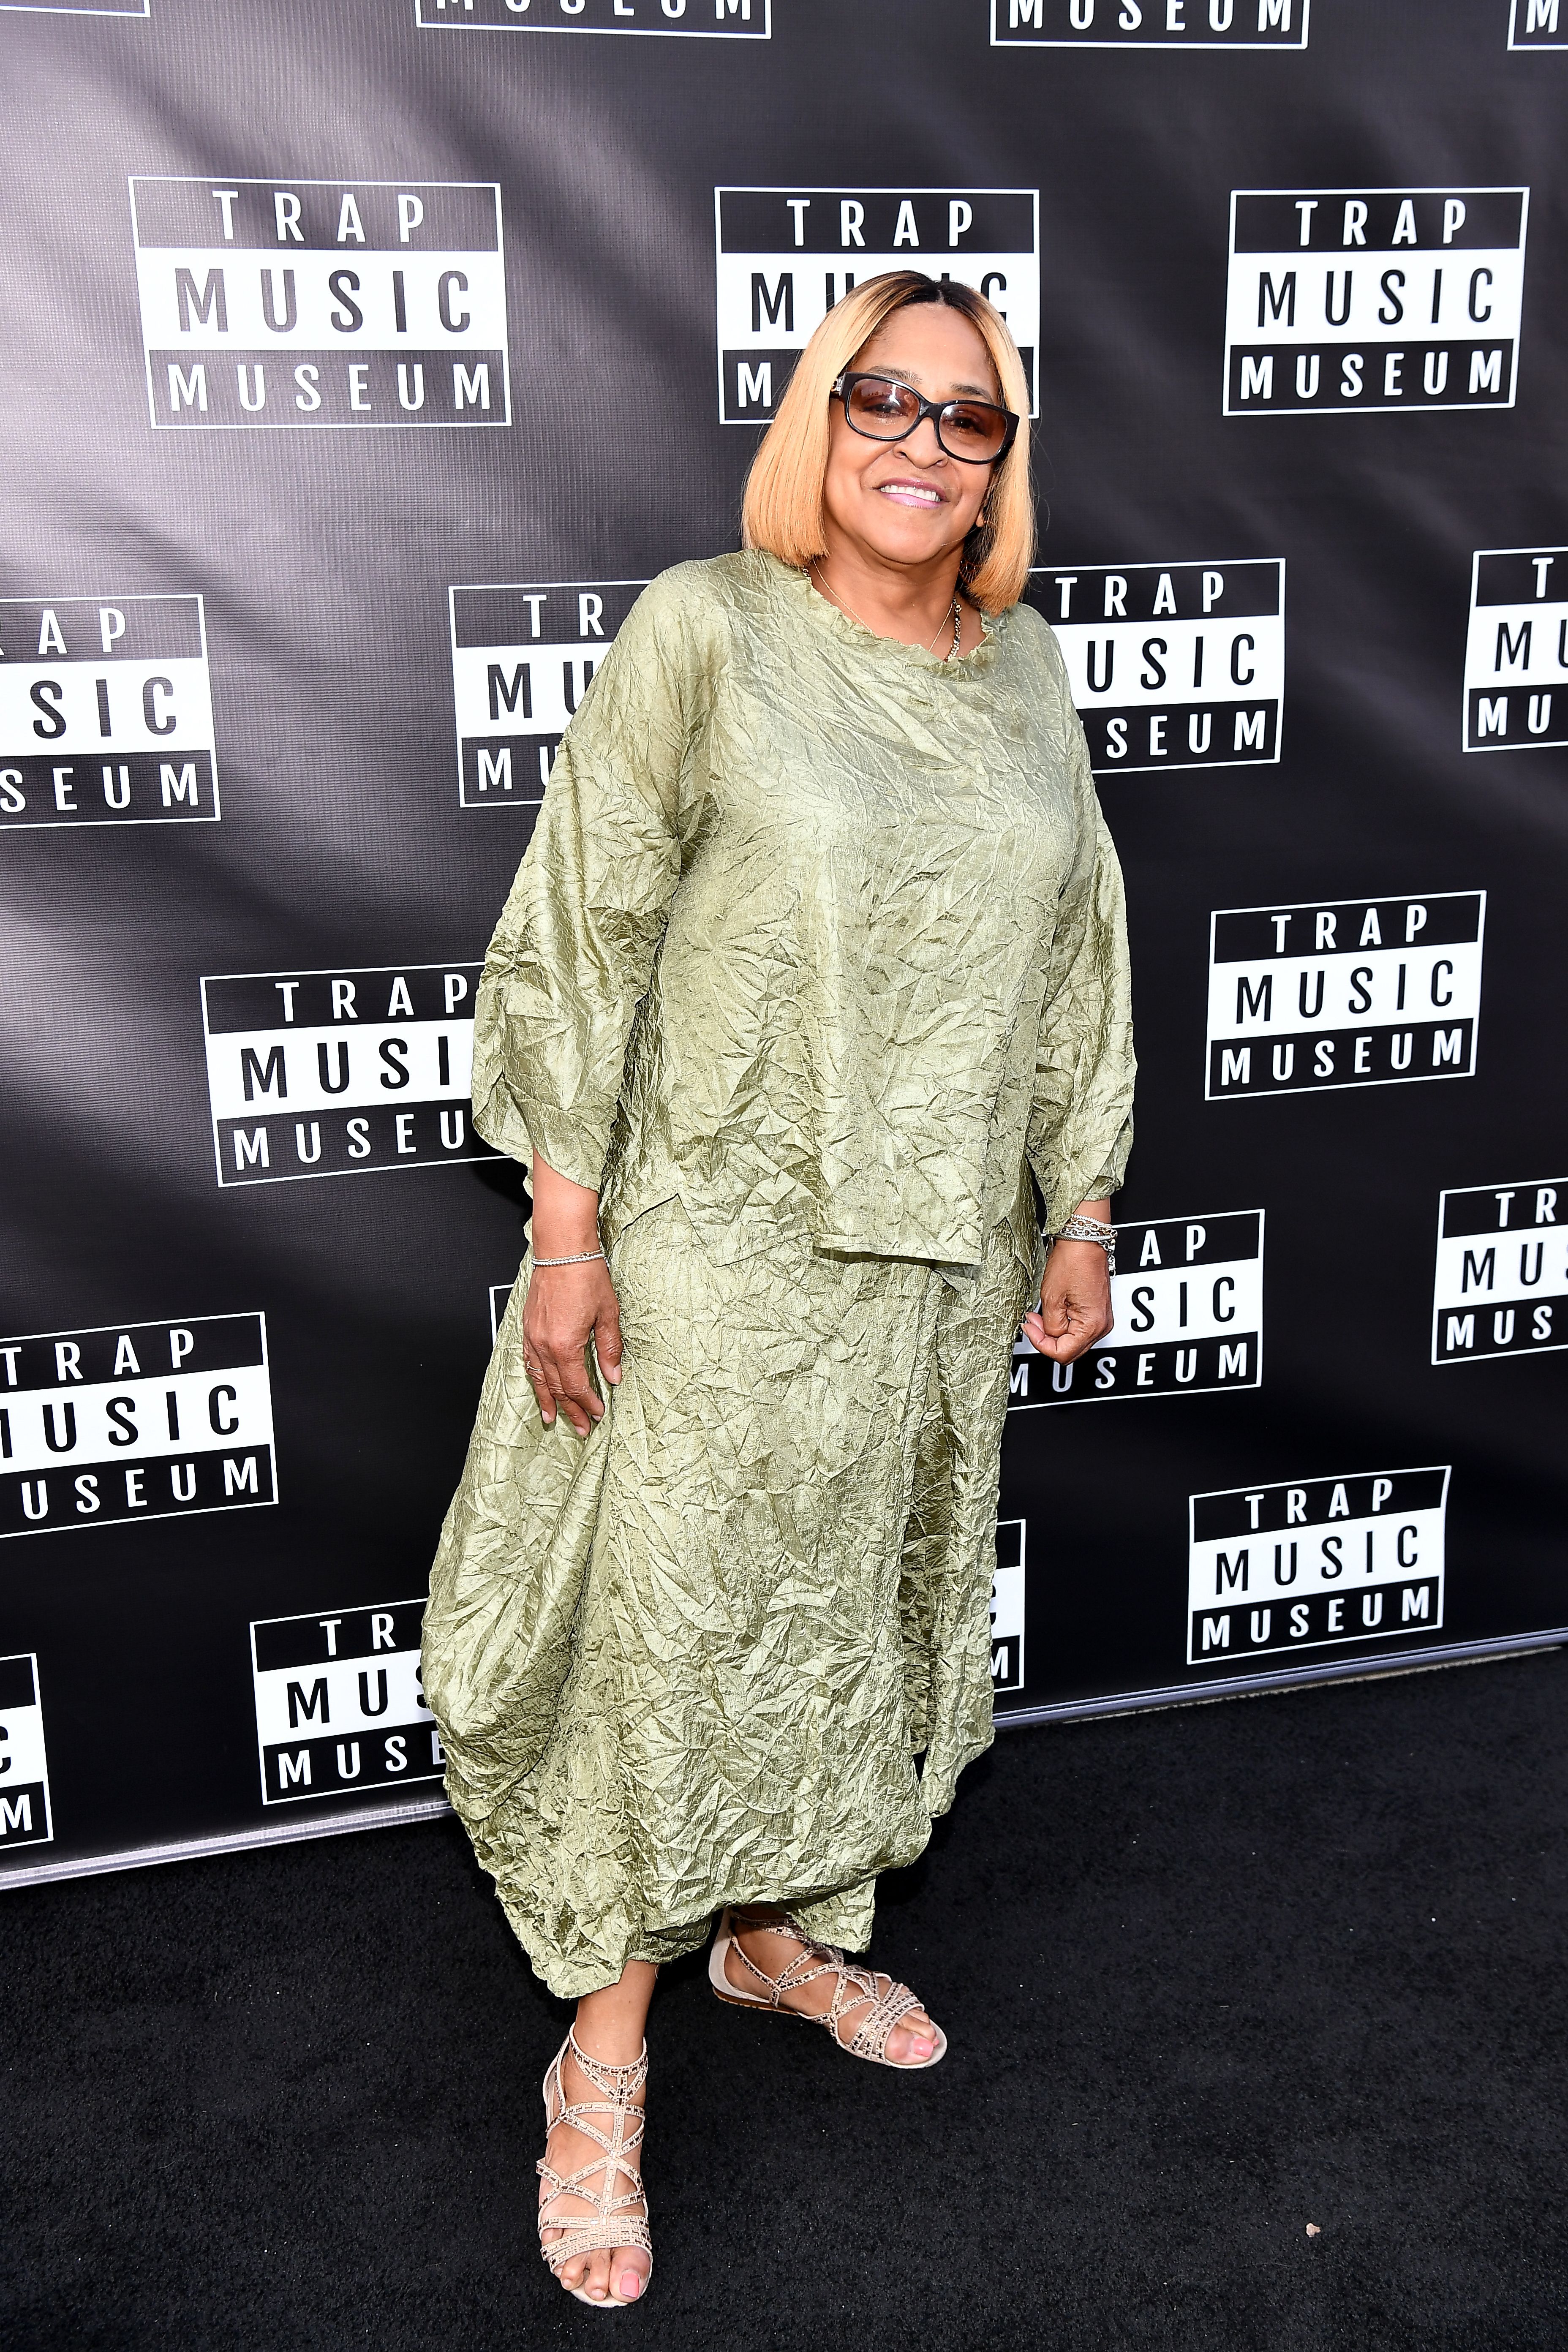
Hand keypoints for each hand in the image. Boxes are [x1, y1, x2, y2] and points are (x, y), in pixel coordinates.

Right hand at [521, 1258, 622, 1435]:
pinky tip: (538, 1386)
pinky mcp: (528, 1328)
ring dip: (548, 1401)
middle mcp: (544, 1344)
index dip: (588, 1403)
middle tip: (580, 1427)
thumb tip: (613, 1375)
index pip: (576, 1385)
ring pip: (538, 1378)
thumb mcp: (608, 1314)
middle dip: (570, 1410)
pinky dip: (534, 1379)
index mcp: (565, 1344)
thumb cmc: (585, 1275)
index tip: (597, 1414)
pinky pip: (528, 1362)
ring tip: (552, 1418)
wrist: (562, 1250)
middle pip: (557, 1388)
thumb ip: (609, 1348)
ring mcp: (533, 1336)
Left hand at [1022, 1239, 1113, 1364]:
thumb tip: (1047, 1336)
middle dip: (1046, 1339)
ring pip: (1073, 1340)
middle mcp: (1102, 1325)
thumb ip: (1049, 1325)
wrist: (1084, 1240)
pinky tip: (1053, 1310)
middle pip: (1070, 1350)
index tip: (1030, 1328)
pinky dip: (1062, 1323)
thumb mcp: (1051, 1297)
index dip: (1041, 1344)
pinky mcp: (1097, 1312)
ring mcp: (1101, 1319)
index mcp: (1092, 1325)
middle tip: (1032, 1322)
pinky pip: (1077, 1328)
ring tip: (1040, 1314)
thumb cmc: (1072, 1261)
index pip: (1063, 1354)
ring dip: (1053, 1331)